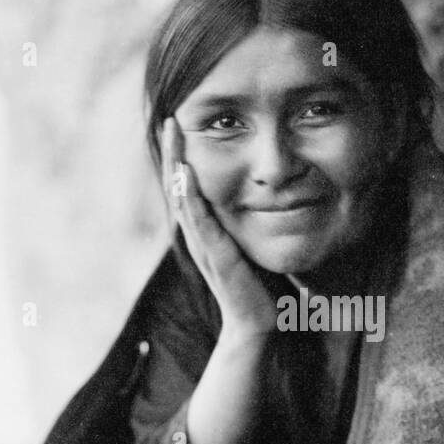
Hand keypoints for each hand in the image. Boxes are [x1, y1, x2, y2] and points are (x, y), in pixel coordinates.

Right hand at [161, 116, 277, 340]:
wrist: (259, 326)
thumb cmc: (260, 288)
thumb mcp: (253, 246)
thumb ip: (251, 226)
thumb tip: (272, 200)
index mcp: (208, 230)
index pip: (190, 186)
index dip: (184, 155)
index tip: (183, 125)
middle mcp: (200, 235)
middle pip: (178, 185)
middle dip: (174, 150)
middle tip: (171, 117)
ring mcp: (204, 245)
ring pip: (183, 197)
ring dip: (176, 163)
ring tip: (173, 133)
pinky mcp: (216, 256)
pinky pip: (199, 222)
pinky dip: (191, 197)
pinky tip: (186, 173)